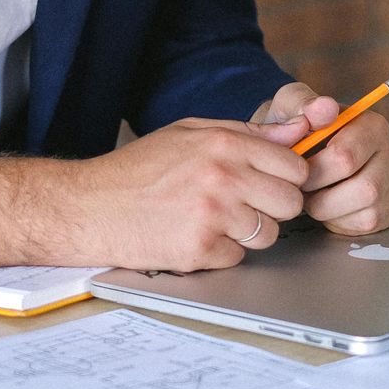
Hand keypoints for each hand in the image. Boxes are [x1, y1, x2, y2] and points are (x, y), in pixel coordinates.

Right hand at [73, 117, 309, 271]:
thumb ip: (248, 132)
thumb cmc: (139, 169)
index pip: (295, 167)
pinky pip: (238, 257)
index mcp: (224, 143)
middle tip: (245, 205)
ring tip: (214, 220)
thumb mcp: (190, 132)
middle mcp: (223, 176)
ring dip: (247, 233)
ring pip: (268, 234)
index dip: (287, 178)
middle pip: (290, 203)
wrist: (91, 206)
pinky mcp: (200, 249)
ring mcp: (213, 215)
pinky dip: (221, 252)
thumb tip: (298, 131)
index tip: (271, 182)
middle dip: (273, 207)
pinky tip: (194, 235)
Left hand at [254, 81, 388, 235]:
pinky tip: (328, 205)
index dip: (313, 171)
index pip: (346, 156)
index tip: (295, 169)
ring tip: (312, 196)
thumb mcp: (291, 106)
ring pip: (367, 209)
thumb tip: (324, 108)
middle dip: (323, 193)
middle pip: (364, 187)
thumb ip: (301, 103)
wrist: (302, 152)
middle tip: (301, 188)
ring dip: (329, 208)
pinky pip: (367, 224)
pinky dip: (340, 220)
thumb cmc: (298, 130)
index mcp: (370, 124)